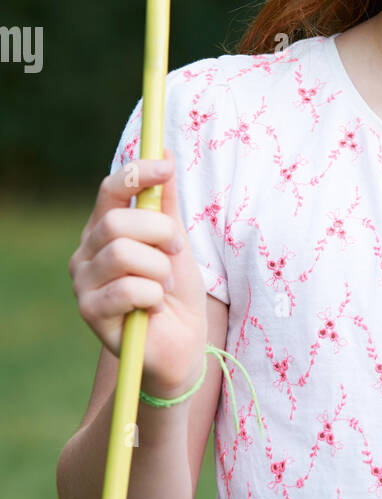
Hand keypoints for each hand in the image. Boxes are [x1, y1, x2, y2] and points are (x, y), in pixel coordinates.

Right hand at [69, 148, 207, 398]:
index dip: (137, 174)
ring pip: (122, 254)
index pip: (110, 190)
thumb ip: (166, 204)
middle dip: (159, 234)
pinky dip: (153, 295)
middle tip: (176, 252)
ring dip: (159, 269)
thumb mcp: (176, 243)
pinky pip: (127, 289)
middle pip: (117, 223)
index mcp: (104, 231)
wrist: (181, 345)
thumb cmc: (176, 294)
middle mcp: (86, 253)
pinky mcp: (89, 312)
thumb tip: (164, 153)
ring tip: (166, 286)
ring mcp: (83, 283)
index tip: (166, 167)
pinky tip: (155, 306)